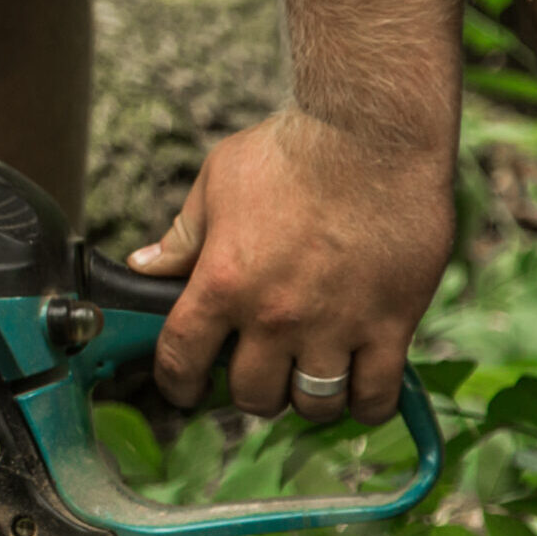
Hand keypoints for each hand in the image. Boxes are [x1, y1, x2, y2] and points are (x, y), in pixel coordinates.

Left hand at [129, 111, 453, 424]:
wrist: (373, 131)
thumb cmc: (291, 149)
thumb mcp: (217, 184)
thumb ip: (183, 236)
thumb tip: (144, 266)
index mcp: (222, 284)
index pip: (181, 360)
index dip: (177, 384)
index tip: (184, 389)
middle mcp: (275, 315)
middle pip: (252, 395)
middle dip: (250, 390)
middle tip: (260, 370)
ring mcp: (336, 324)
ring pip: (313, 404)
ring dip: (305, 398)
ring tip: (307, 375)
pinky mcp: (392, 323)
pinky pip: (377, 395)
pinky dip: (366, 403)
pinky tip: (358, 385)